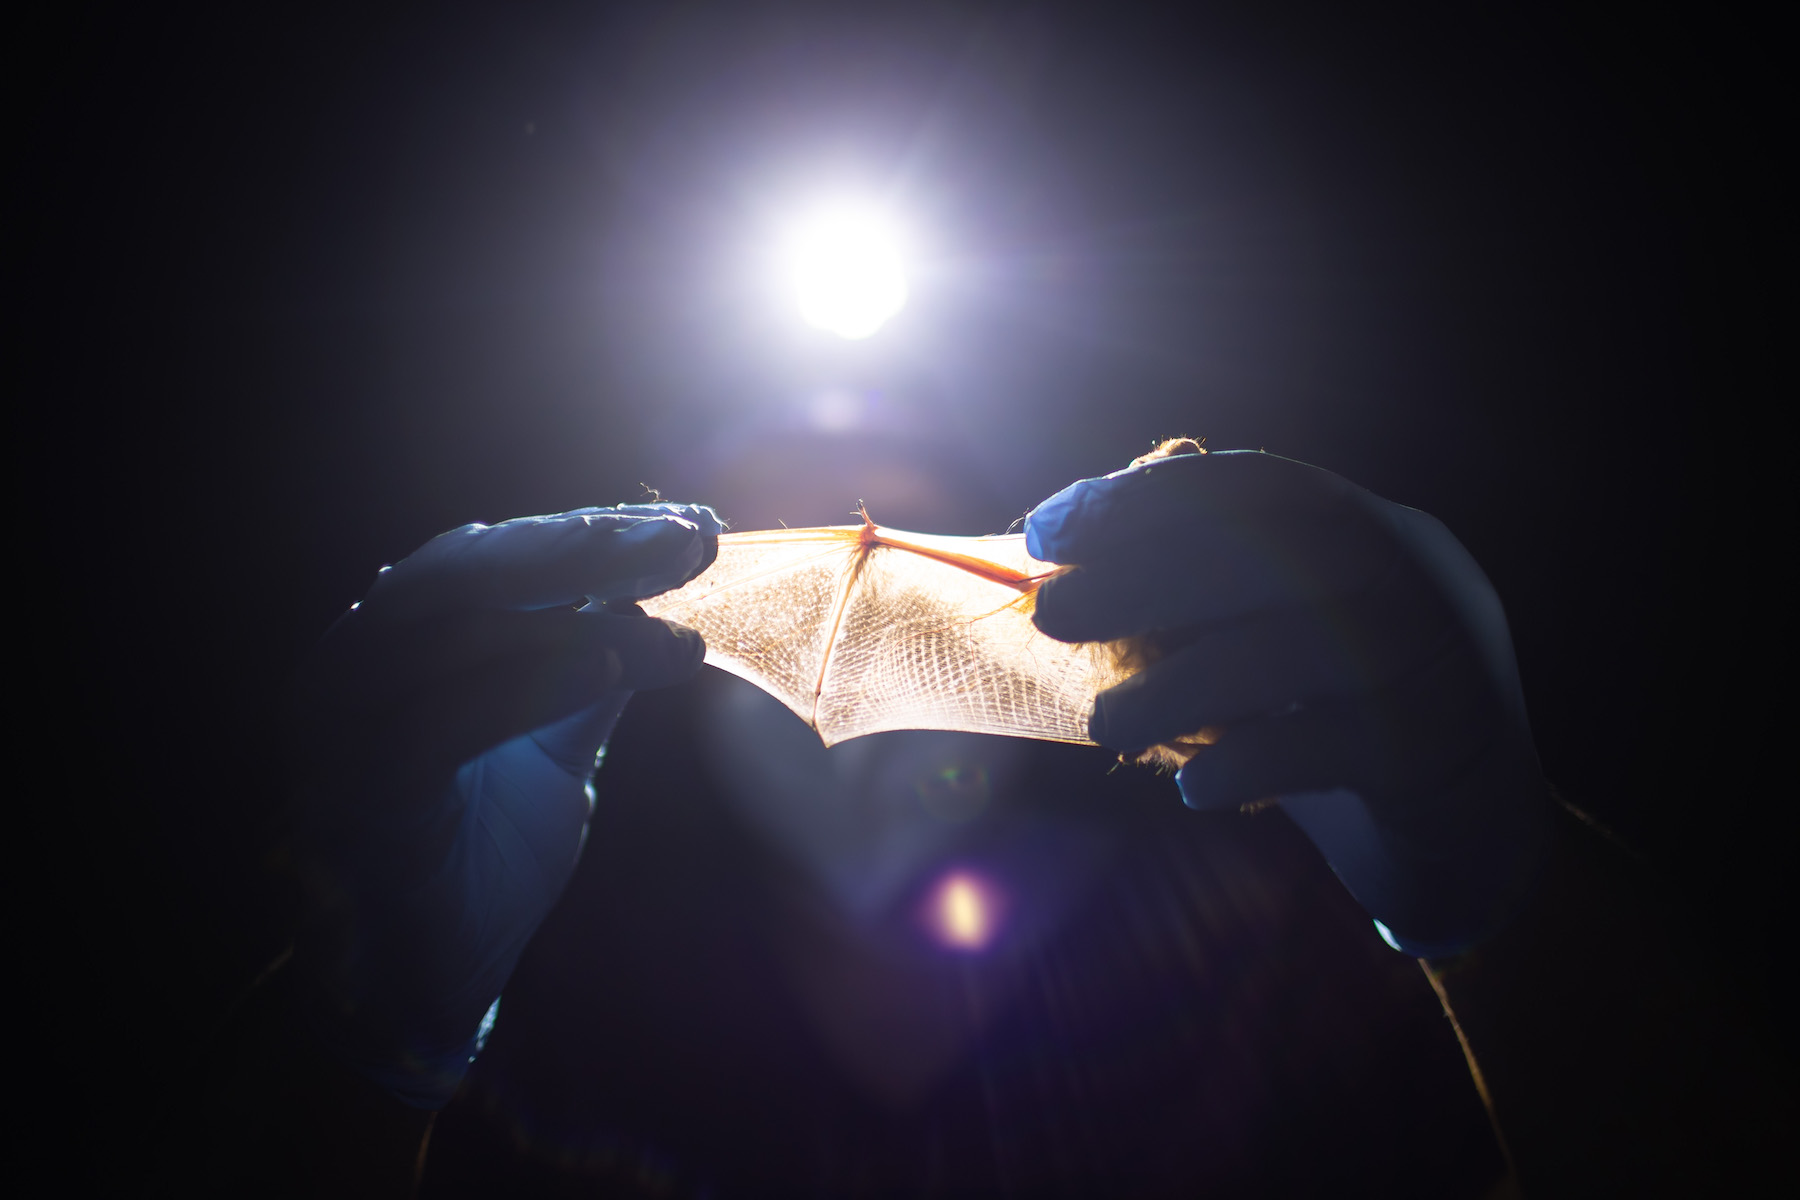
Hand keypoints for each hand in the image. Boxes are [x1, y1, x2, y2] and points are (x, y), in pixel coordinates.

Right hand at [286, 503, 720, 1105]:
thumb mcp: (557, 742)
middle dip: (588, 548)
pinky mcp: (356, 791)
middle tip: (687, 544)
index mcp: (404, 635)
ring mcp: (344, 721)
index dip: (598, 534)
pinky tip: (608, 671)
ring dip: (573, 617)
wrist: (426, 980)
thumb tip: (663, 602)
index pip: (500, 554)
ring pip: (454, 630)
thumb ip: (592, 670)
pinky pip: (442, 721)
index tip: (699, 529)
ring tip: (671, 626)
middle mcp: (360, 658)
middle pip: (470, 567)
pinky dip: (526, 687)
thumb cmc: (485, 850)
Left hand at [1026, 447, 1551, 954]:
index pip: (1252, 487)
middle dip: (1146, 576)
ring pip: (1293, 652)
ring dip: (1180, 686)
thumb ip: (1204, 589)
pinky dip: (1249, 761)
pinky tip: (1193, 786)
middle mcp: (1404, 576)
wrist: (1471, 821)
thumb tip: (1068, 559)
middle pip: (1274, 554)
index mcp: (1363, 527)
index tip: (1047, 530)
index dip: (1143, 501)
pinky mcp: (1431, 749)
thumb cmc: (1340, 711)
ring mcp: (1426, 660)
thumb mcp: (1280, 631)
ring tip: (1107, 724)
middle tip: (1053, 613)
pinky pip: (1328, 747)